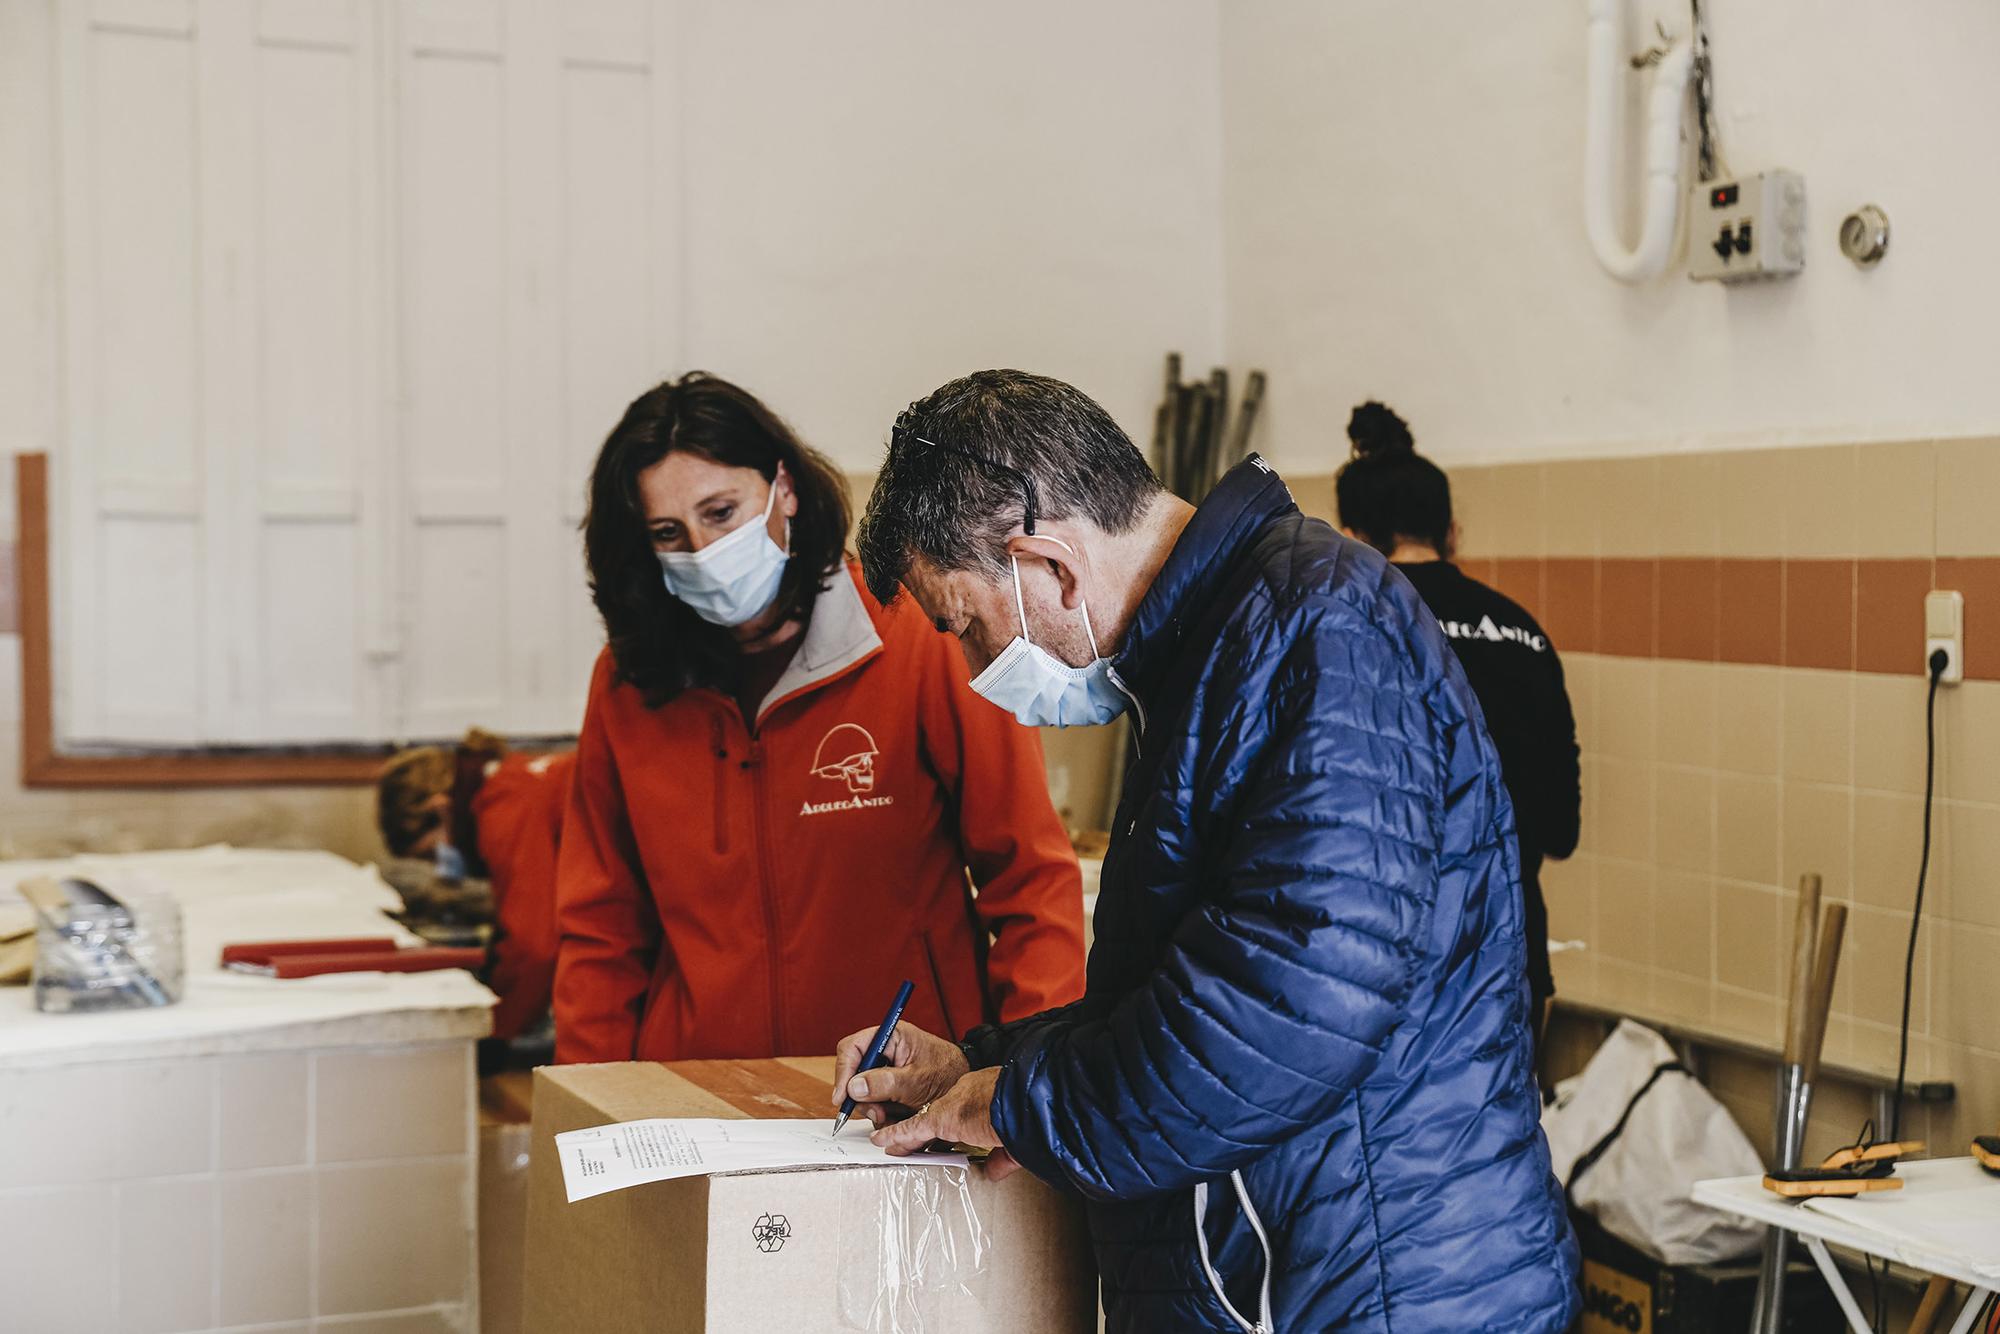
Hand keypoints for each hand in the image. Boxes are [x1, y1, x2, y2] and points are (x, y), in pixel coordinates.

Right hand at [831, 1020, 969, 1125]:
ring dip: (875, 1108)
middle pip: (854, 1073)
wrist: (967, 1086)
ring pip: (862, 1092)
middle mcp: (884, 1051)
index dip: (843, 1072)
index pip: (852, 1048)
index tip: (842, 1097)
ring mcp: (885, 1069)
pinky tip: (899, 1116)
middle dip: (863, 1098)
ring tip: (894, 1115)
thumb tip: (854, 1087)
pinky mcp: (889, 1086)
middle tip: (878, 1114)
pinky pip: (874, 1102)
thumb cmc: (948, 1073)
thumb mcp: (916, 1080)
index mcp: (890, 1036)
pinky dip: (884, 1113)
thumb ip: (885, 1083)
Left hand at [869, 1066, 1020, 1180]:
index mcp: (982, 1096)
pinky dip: (895, 1136)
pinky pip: (910, 1129)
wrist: (1022, 1102)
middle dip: (921, 1128)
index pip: (958, 1109)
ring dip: (903, 1134)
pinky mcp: (940, 1119)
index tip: (945, 1132)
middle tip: (907, 1139)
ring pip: (919, 1122)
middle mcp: (962, 1096)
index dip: (949, 1122)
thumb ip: (1002, 1157)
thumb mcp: (1013, 1140)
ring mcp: (950, 1107)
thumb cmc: (1024, 1114)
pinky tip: (882, 1141)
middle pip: (935, 1114)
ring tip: (888, 1143)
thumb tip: (994, 1172)